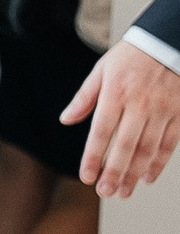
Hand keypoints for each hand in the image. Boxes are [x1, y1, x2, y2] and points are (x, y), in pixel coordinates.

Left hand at [67, 38, 179, 197]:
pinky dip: (160, 162)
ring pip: (148, 148)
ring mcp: (162, 110)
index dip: (93, 156)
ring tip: (123, 192)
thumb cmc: (132, 56)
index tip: (86, 176)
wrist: (168, 41)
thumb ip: (84, 97)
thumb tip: (65, 120)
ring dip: (135, 173)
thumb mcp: (102, 70)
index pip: (101, 131)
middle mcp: (140, 104)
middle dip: (114, 172)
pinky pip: (170, 143)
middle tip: (106, 192)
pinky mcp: (179, 113)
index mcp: (116, 93)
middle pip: (126, 145)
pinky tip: (147, 178)